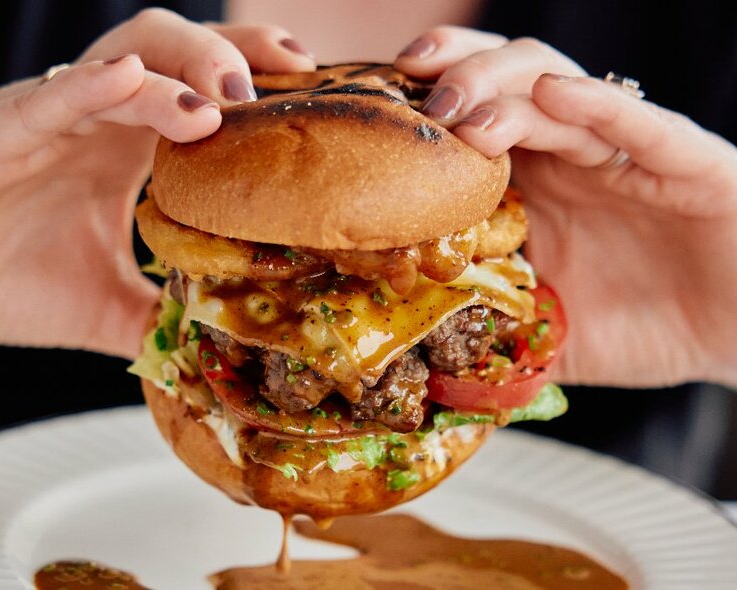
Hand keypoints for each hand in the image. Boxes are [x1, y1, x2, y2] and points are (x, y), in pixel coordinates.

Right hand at [0, 9, 314, 358]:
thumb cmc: (1, 282)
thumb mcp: (105, 310)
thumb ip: (162, 321)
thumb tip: (223, 354)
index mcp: (126, 153)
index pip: (201, 96)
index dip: (256, 85)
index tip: (310, 95)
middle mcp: (95, 123)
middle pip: (174, 55)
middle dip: (232, 53)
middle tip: (284, 74)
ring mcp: (47, 120)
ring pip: (122, 60)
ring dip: (179, 66)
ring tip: (224, 96)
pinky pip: (47, 98)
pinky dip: (92, 89)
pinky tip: (131, 83)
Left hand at [395, 28, 736, 386]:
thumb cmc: (648, 326)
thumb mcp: (551, 337)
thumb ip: (494, 343)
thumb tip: (424, 377)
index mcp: (532, 188)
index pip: (469, 125)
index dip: (423, 110)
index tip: (374, 114)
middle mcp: (568, 159)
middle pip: (501, 84)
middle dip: (453, 80)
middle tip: (411, 95)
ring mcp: (621, 153)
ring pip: (556, 88)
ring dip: (503, 89)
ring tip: (463, 111)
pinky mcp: (681, 160)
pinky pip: (637, 122)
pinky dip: (595, 106)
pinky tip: (555, 95)